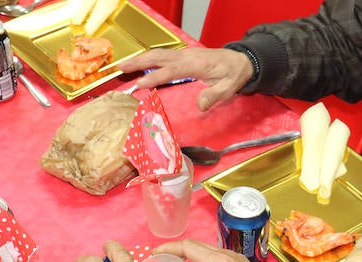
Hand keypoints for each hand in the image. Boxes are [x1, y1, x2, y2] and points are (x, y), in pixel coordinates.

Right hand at [119, 47, 253, 110]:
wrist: (241, 60)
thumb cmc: (234, 75)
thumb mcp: (229, 88)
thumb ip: (214, 96)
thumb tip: (200, 106)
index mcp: (195, 64)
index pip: (170, 70)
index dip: (154, 77)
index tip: (139, 84)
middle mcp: (186, 56)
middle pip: (158, 57)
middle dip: (138, 62)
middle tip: (120, 69)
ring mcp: (184, 54)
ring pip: (158, 54)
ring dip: (140, 59)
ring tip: (123, 66)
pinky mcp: (183, 56)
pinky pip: (163, 55)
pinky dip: (148, 59)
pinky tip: (139, 64)